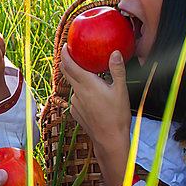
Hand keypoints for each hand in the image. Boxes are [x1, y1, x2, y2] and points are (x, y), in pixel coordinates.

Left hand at [61, 46, 130, 185]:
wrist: (109, 140)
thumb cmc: (117, 116)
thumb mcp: (121, 90)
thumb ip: (117, 70)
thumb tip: (115, 52)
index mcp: (87, 84)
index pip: (69, 64)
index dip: (65, 53)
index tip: (65, 45)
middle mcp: (77, 92)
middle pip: (66, 72)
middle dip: (66, 61)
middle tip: (72, 53)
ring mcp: (75, 103)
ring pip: (73, 86)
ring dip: (77, 79)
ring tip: (90, 77)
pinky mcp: (76, 112)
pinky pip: (76, 98)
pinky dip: (81, 92)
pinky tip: (93, 96)